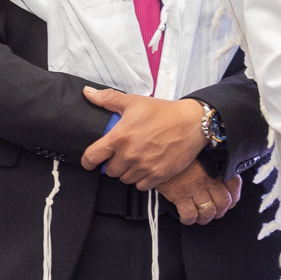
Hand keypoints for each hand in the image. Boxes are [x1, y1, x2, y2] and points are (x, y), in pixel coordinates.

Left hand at [80, 89, 206, 188]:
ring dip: (126, 172)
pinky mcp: (160, 175)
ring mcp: (145, 167)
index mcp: (120, 137)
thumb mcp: (133, 102)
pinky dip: (141, 180)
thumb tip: (87, 93)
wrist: (193, 123)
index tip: (89, 162)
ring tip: (133, 162)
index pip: (92, 157)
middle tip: (119, 156)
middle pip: (110, 171)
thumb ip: (107, 99)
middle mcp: (130, 155)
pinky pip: (142, 186)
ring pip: (125, 179)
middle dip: (111, 164)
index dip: (87, 161)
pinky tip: (144, 169)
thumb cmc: (163, 111)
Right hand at [158, 161, 239, 225]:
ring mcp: (194, 189)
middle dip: (220, 211)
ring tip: (200, 217)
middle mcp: (207, 180)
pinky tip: (186, 218)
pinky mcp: (179, 196)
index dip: (234, 196)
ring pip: (208, 211)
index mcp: (213, 168)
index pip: (234, 184)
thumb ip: (208, 165)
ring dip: (205, 218)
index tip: (230, 201)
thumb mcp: (196, 155)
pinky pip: (190, 214)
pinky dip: (189, 219)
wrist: (156, 154)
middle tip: (214, 212)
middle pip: (223, 202)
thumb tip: (217, 176)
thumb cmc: (176, 155)